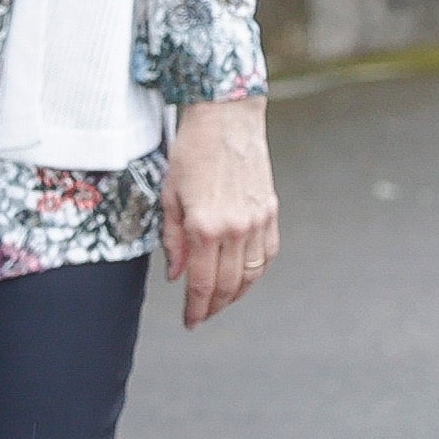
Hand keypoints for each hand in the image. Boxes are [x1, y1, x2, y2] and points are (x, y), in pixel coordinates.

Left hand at [162, 95, 277, 325]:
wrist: (227, 118)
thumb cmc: (192, 149)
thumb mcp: (169, 194)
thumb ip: (172, 239)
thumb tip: (175, 274)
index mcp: (204, 226)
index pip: (201, 283)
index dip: (195, 308)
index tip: (190, 321)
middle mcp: (234, 228)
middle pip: (228, 286)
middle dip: (214, 307)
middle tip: (202, 316)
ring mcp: (257, 221)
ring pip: (251, 275)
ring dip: (236, 295)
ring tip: (221, 301)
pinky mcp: (270, 211)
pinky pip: (267, 255)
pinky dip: (256, 272)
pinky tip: (244, 277)